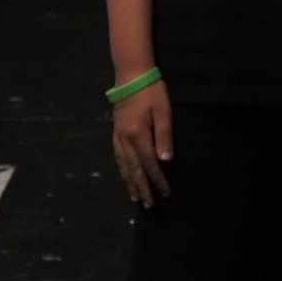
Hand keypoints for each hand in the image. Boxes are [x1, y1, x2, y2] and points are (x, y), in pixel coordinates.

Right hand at [112, 79, 172, 206]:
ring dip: (130, 183)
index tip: (166, 193)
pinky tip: (125, 175)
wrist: (131, 76)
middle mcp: (125, 140)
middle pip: (134, 169)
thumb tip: (165, 161)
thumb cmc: (152, 92)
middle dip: (142, 188)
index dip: (158, 180)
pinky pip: (118, 157)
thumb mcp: (163, 111)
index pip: (150, 164)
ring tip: (136, 197)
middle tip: (149, 205)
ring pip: (124, 165)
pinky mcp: (116, 132)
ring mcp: (118, 137)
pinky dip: (122, 170)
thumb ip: (164, 136)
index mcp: (138, 135)